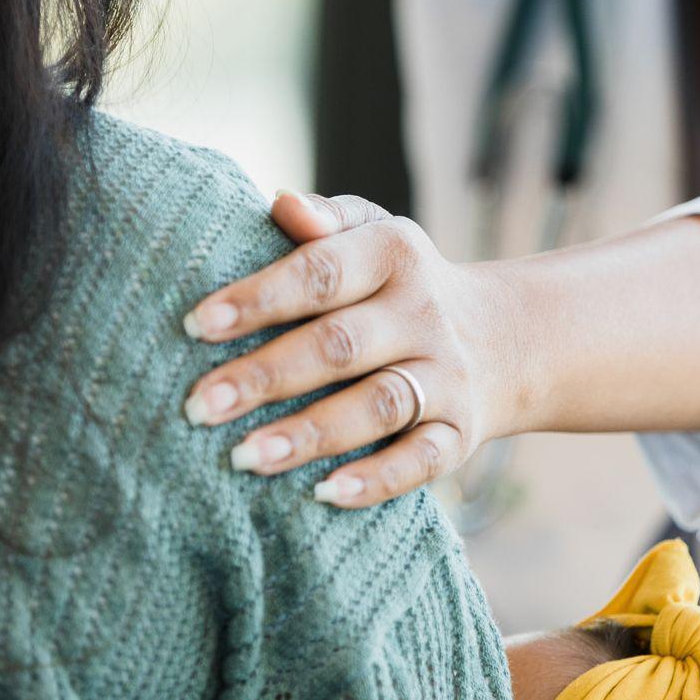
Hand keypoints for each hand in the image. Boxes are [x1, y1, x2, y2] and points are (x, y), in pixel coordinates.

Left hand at [179, 191, 526, 508]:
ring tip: (243, 456)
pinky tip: (324, 494)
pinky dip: (377, 480)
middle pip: (341, 345)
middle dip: (267, 376)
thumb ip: (326, 220)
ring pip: (379, 405)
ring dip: (311, 433)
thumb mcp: (372, 235)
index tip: (194, 326)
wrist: (504, 339)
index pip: (322, 273)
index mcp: (395, 255)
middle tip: (199, 406)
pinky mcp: (461, 433)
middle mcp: (424, 315)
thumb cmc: (399, 285)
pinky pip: (423, 460)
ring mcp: (447, 377)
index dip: (259, 299)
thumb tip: (281, 204)